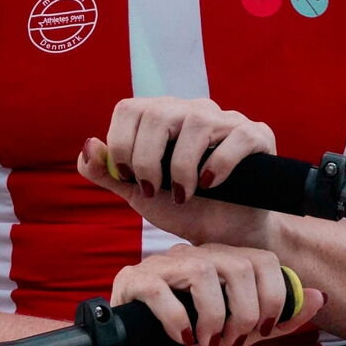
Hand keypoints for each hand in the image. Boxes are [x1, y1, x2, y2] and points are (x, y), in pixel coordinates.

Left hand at [80, 99, 278, 247]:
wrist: (225, 236)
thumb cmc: (183, 209)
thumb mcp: (138, 194)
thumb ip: (108, 172)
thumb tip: (88, 145)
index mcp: (161, 116)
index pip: (129, 108)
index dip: (121, 145)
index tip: (129, 179)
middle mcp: (193, 110)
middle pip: (159, 112)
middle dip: (147, 159)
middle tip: (153, 190)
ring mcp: (227, 120)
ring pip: (197, 122)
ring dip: (182, 166)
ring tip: (185, 194)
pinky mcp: (257, 135)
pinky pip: (237, 136)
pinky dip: (220, 164)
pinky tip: (212, 185)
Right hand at [110, 242, 316, 345]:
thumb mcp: (238, 335)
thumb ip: (275, 318)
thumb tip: (320, 297)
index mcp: (221, 263)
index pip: (263, 260)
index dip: (271, 297)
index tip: (261, 331)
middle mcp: (194, 256)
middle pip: (238, 266)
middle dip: (244, 312)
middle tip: (232, 342)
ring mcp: (161, 265)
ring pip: (203, 273)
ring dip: (214, 316)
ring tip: (207, 341)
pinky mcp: (133, 281)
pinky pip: (161, 289)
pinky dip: (177, 319)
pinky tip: (181, 339)